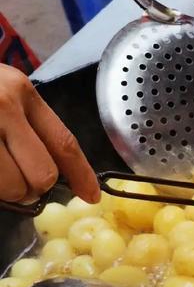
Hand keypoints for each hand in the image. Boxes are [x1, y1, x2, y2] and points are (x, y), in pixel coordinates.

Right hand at [0, 64, 98, 204]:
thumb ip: (26, 125)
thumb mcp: (1, 91)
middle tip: (15, 181)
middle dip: (32, 188)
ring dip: (4, 190)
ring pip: (13, 187)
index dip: (81, 174)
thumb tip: (53, 173)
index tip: (91, 195)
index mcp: (20, 91)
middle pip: (43, 174)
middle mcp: (2, 105)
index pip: (63, 141)